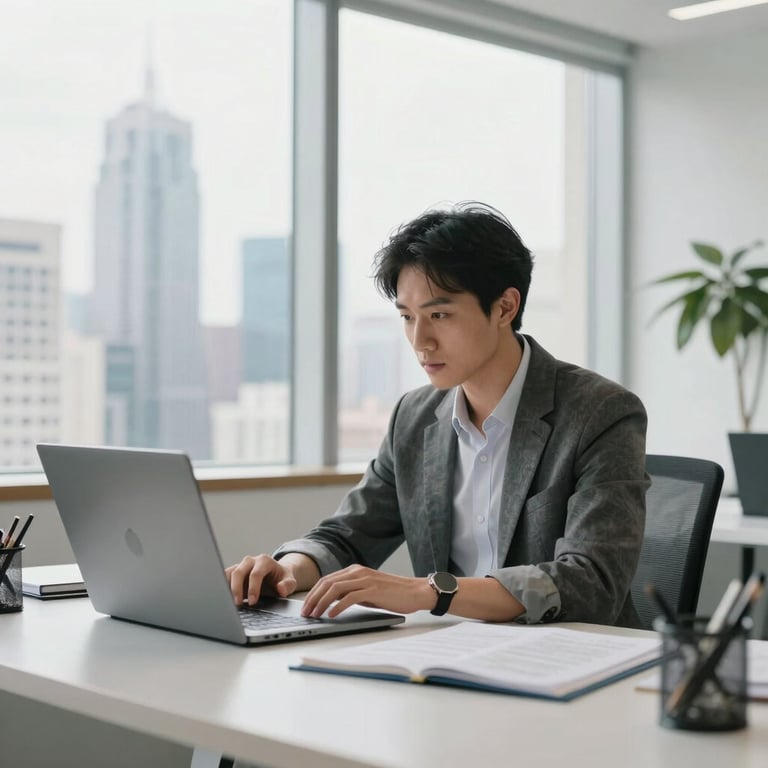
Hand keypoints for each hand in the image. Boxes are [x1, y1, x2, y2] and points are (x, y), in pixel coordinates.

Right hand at [225, 554, 298, 605]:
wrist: (276, 575)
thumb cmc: (282, 579)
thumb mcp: (290, 581)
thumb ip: (288, 585)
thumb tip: (281, 589)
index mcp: (264, 561)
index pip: (256, 574)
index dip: (253, 588)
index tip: (253, 602)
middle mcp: (251, 561)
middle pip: (238, 572)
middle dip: (236, 589)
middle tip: (238, 604)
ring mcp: (240, 565)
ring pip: (228, 574)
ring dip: (226, 588)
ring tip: (228, 603)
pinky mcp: (233, 572)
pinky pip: (224, 577)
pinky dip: (222, 587)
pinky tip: (223, 599)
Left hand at [301, 565, 433, 617]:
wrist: (415, 592)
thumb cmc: (391, 594)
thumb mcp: (367, 591)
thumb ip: (350, 593)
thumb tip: (330, 603)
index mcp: (355, 570)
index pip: (327, 580)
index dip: (313, 593)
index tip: (305, 606)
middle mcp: (358, 572)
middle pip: (327, 583)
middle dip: (313, 598)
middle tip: (305, 613)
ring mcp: (365, 580)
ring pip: (335, 589)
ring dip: (322, 603)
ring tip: (315, 615)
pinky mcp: (373, 589)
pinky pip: (350, 597)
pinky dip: (338, 606)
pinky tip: (332, 615)